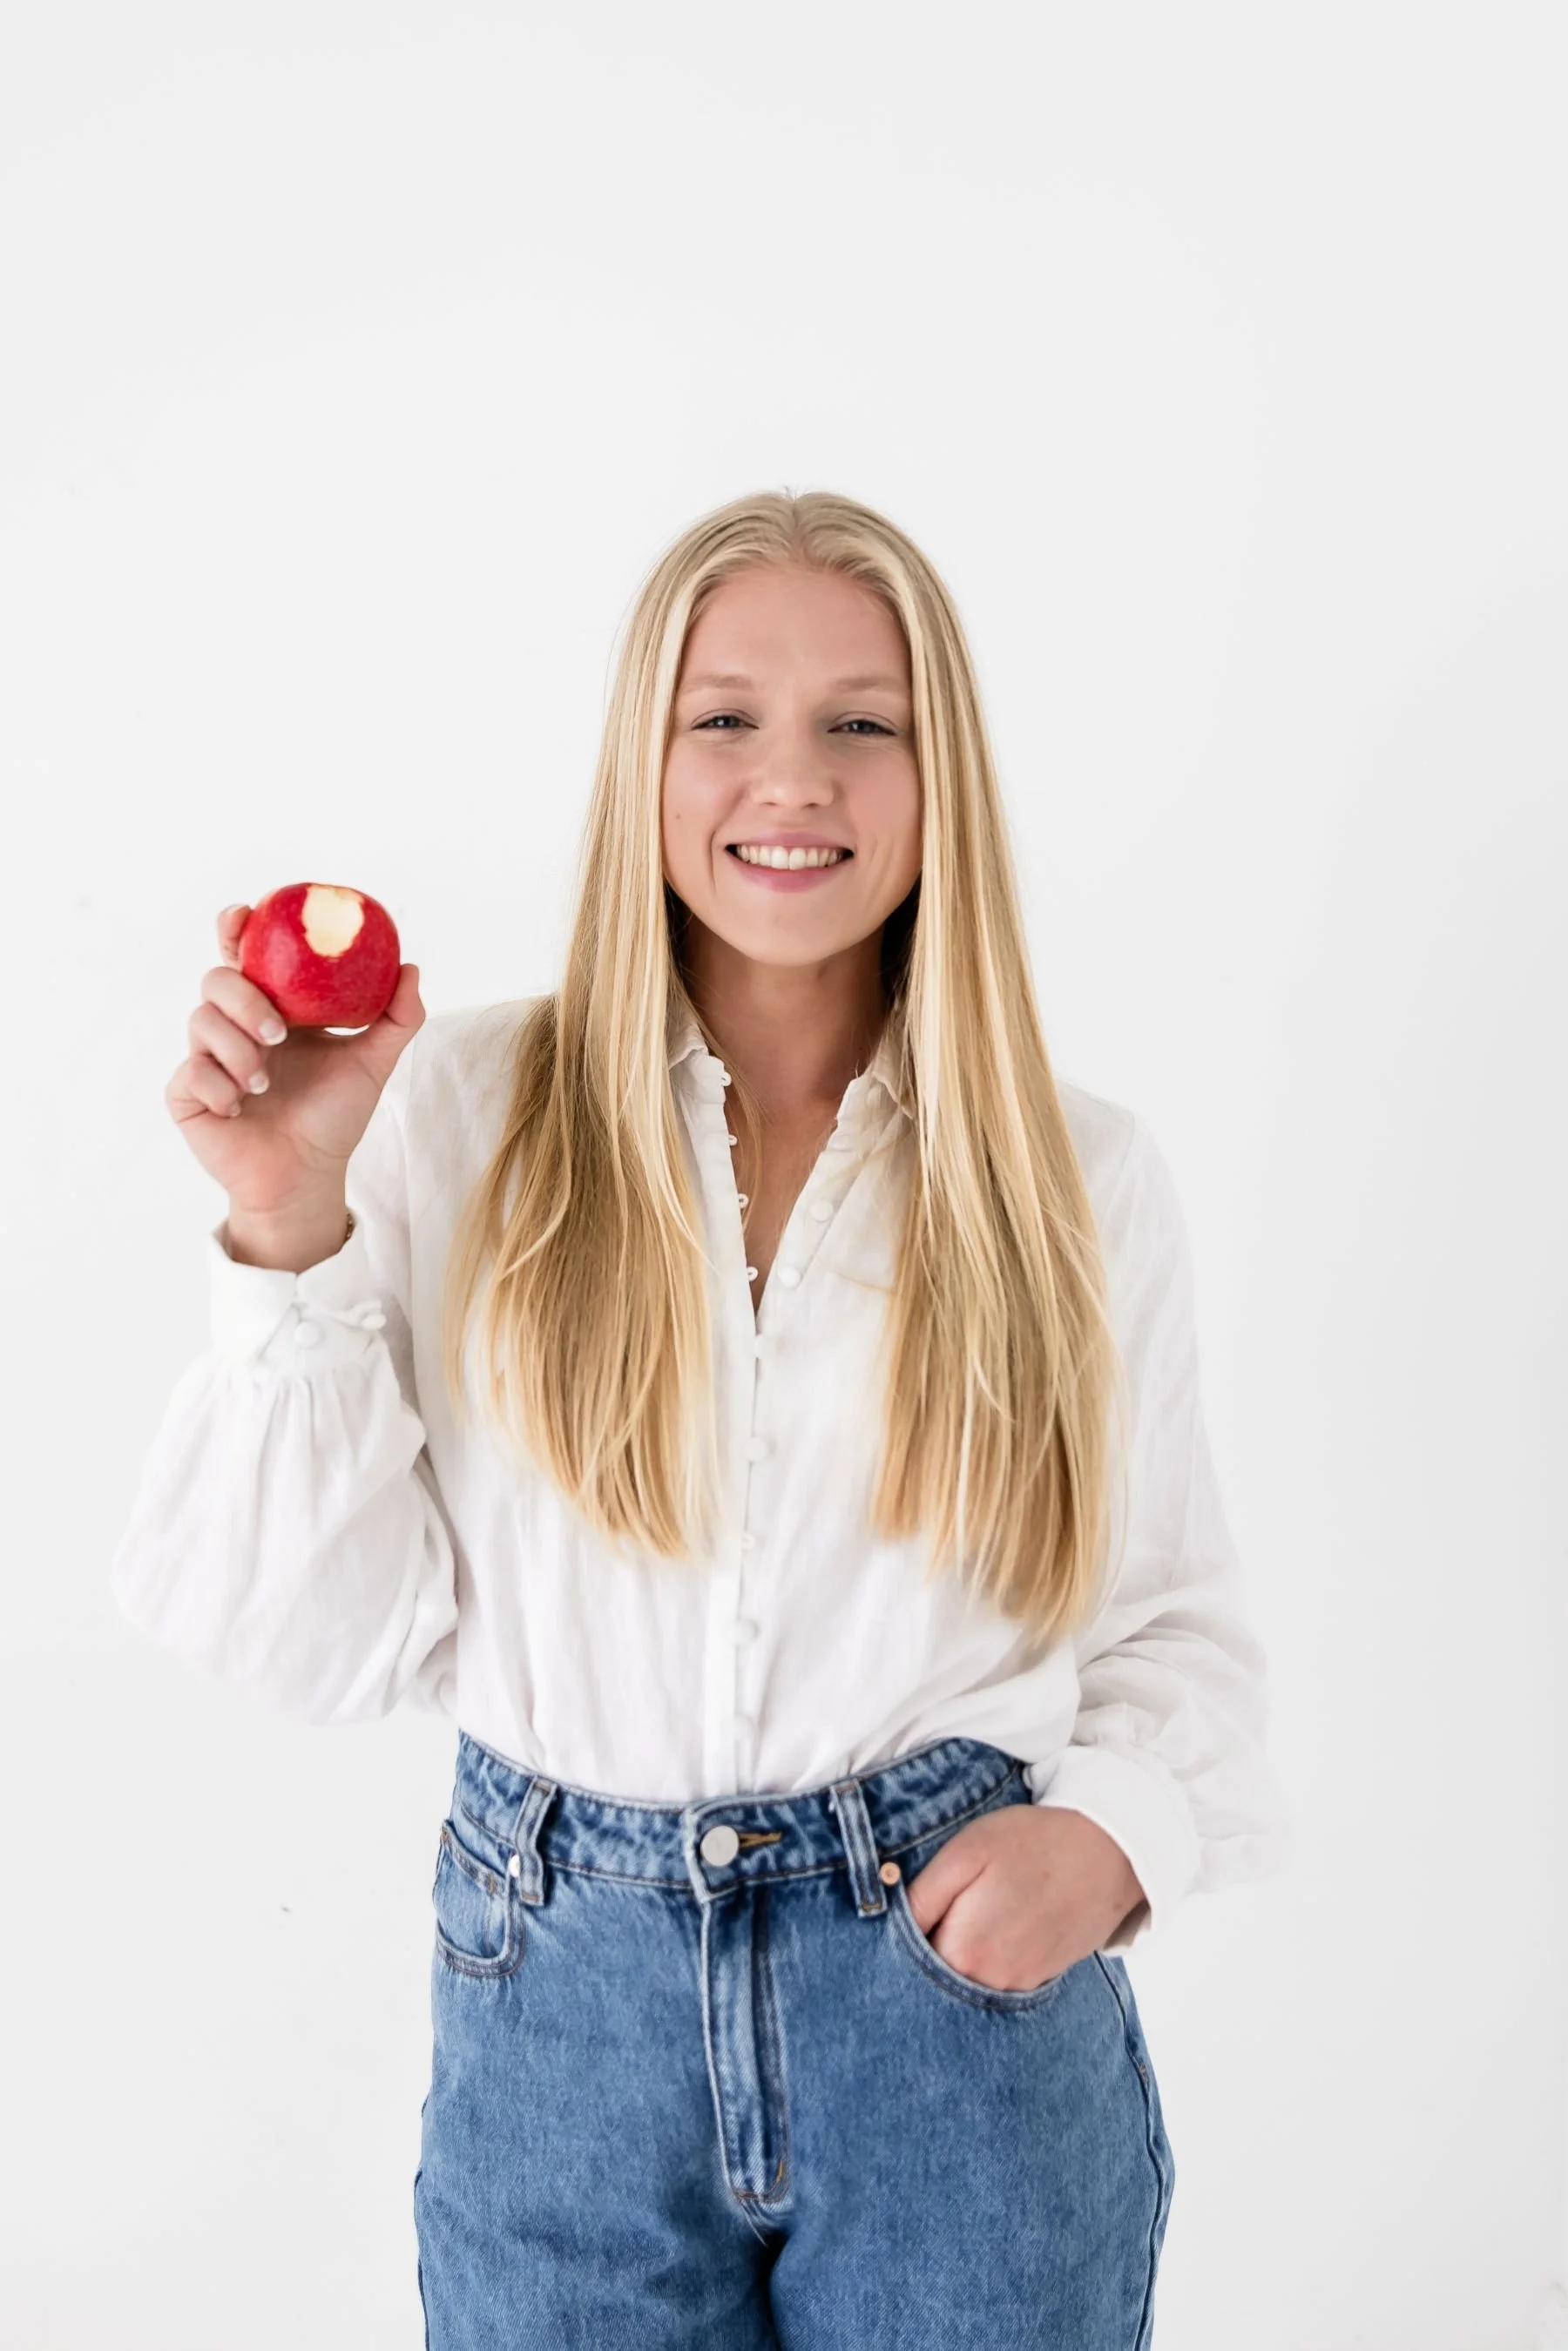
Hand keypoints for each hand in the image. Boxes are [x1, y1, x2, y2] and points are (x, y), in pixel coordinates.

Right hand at [166, 902, 423, 1215]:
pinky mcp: (187, 1093)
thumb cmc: (334, 1117)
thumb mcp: (373, 1064)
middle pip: (217, 980)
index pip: (244, 955)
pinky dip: (219, 1086)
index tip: (244, 916)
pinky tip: (241, 1109)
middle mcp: (234, 1026)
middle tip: (277, 1033)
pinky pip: (189, 1072)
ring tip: (265, 1084)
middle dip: (245, 1001)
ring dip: (237, 1052)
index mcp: (270, 1007)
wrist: (307, 1176)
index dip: (236, 929)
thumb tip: (410, 967)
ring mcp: (206, 1057)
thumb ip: (396, 1017)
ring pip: (200, 1022)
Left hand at [902, 1804, 1144, 1992]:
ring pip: (966, 1987)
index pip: (906, 1968)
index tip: (895, 1927)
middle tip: (927, 1923)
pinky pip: (997, 1984)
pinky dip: (986, 1965)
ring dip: (956, 1963)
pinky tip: (992, 1931)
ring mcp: (1020, 1987)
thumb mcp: (965, 1852)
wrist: (1109, 1851)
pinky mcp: (1042, 1980)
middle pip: (936, 1984)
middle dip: (922, 1960)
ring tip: (965, 1920)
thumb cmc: (1032, 1843)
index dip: (894, 1946)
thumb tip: (883, 1923)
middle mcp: (990, 1982)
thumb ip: (920, 1897)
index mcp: (964, 1951)